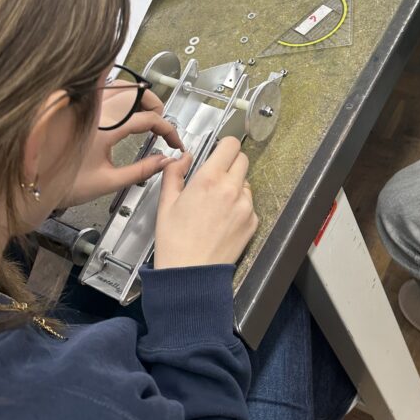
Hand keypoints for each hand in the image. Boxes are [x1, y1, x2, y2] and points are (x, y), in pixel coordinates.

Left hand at [70, 88, 183, 203]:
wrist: (32, 184)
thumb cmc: (63, 183)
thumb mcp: (108, 182)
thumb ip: (141, 171)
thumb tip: (164, 161)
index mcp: (107, 128)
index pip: (148, 119)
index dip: (168, 129)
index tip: (174, 142)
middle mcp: (97, 111)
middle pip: (138, 92)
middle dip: (156, 106)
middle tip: (162, 125)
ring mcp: (87, 106)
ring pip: (121, 85)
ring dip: (139, 95)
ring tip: (146, 113)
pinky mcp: (77, 107)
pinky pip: (105, 88)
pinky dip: (122, 93)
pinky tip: (123, 110)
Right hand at [154, 137, 256, 268]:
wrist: (191, 275)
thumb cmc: (175, 242)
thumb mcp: (166, 203)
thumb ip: (174, 174)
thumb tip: (182, 158)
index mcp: (209, 179)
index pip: (230, 145)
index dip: (224, 146)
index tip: (218, 152)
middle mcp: (231, 189)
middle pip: (242, 159)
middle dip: (230, 163)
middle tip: (215, 177)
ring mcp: (245, 206)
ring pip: (246, 183)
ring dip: (235, 186)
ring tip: (216, 205)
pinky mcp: (253, 222)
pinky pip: (249, 204)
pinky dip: (239, 207)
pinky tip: (222, 220)